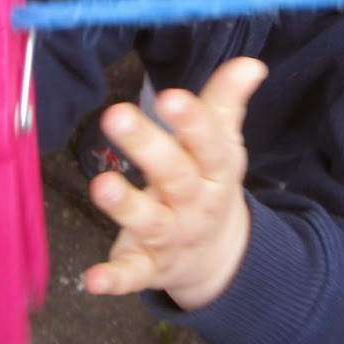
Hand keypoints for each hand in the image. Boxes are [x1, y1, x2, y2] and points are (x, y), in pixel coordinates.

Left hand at [84, 56, 267, 310]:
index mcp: (216, 168)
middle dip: (146, 146)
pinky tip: (92, 280)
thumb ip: (226, 103)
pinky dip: (114, 279)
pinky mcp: (149, 267)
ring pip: (149, 220)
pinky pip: (132, 273)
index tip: (169, 96)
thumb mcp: (223, 145)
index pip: (208, 141)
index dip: (191, 119)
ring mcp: (172, 235)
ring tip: (100, 185)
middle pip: (174, 174)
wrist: (220, 257)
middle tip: (115, 115)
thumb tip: (250, 63)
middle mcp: (196, 202)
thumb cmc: (210, 183)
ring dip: (125, 205)